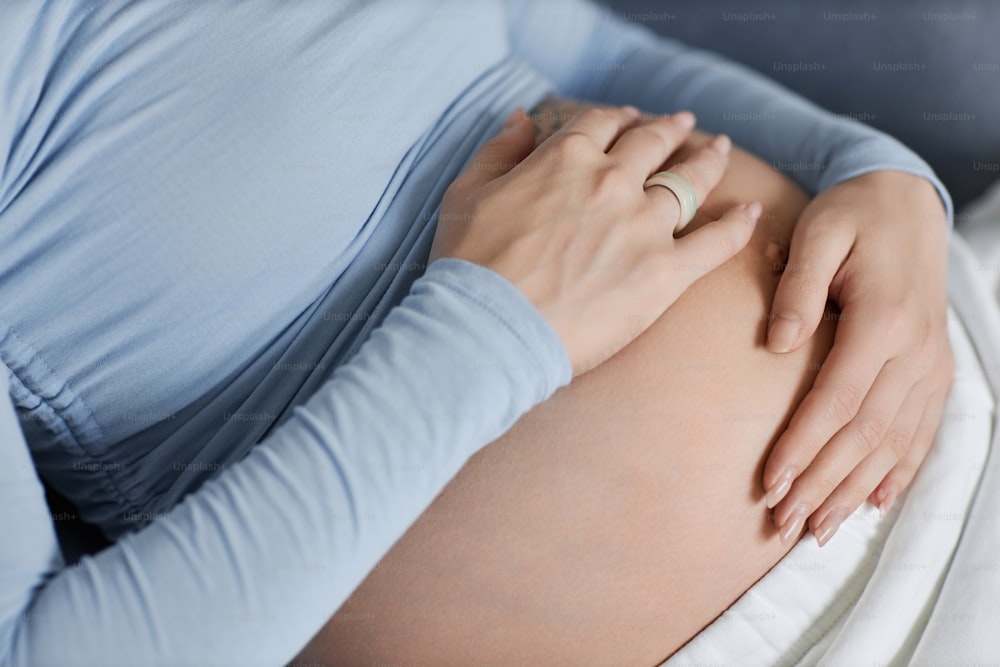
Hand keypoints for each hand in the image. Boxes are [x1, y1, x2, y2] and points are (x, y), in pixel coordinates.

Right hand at [430, 105, 760, 375]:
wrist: (491, 329)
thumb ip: (498, 149)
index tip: (628, 119)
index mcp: (565, 159)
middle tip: (684, 125)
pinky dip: (738, 225)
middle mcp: (611, 182)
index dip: (618, 117)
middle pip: (653, 143)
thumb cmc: (470, 266)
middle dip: (670, 129)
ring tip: (720, 151)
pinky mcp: (664, 273)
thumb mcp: (466, 193)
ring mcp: (642, 227)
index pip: (601, 124)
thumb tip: (520, 118)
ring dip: (709, 161)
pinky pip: (715, 243)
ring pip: (690, 182)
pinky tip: (752, 211)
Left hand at [762, 170, 953, 545]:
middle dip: (822, 483)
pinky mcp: (933, 369)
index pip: (838, 399)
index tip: (769, 483)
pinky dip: (898, 470)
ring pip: (893, 442)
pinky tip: (876, 503)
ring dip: (854, 490)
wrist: (908, 201)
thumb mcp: (818, 233)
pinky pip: (921, 431)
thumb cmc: (852, 216)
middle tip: (783, 523)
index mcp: (883, 319)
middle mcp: (915, 351)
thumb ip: (797, 288)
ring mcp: (930, 364)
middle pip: (864, 433)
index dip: (803, 446)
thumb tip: (776, 346)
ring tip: (817, 530)